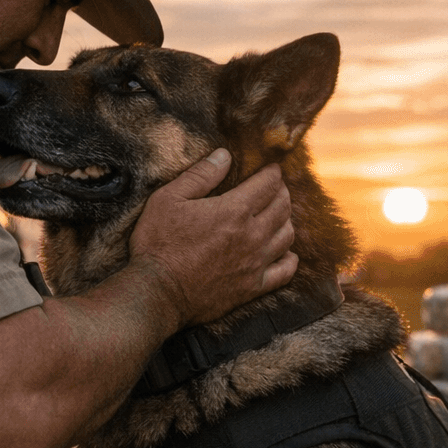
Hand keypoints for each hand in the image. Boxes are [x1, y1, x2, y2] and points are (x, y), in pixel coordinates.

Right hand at [127, 149, 296, 328]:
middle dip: (281, 192)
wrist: (158, 292)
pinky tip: (284, 252)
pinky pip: (285, 271)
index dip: (272, 172)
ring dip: (286, 220)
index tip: (270, 168)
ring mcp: (255, 263)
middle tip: (273, 188)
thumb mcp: (168, 199)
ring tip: (276, 215)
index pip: (268, 184)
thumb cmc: (158, 244)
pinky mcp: (252, 287)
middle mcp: (252, 235)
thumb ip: (200, 176)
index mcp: (234, 210)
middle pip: (283, 207)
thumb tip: (224, 155)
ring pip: (288, 235)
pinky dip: (289, 258)